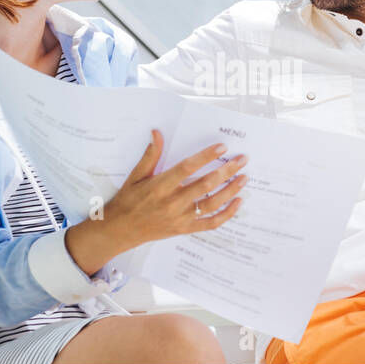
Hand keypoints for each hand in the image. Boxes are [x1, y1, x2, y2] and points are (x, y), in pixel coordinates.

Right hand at [65, 130, 246, 274]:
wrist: (119, 230)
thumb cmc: (128, 201)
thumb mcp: (135, 176)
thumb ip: (150, 155)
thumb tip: (157, 133)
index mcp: (159, 186)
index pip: (187, 168)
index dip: (206, 157)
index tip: (222, 147)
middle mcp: (172, 203)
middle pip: (205, 185)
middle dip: (226, 171)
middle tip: (242, 160)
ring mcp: (180, 218)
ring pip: (211, 204)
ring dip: (230, 191)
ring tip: (244, 178)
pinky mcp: (184, 229)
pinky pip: (210, 224)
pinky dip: (226, 215)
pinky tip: (237, 203)